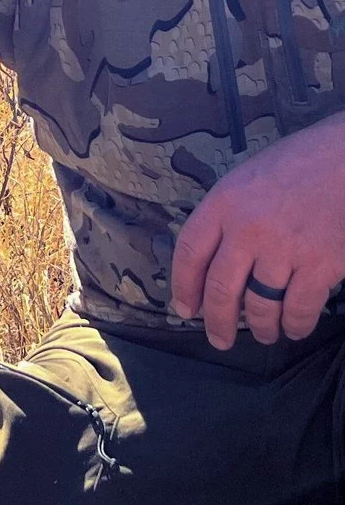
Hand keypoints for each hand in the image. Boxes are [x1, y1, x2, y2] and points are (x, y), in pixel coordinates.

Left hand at [171, 113, 344, 347]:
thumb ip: (227, 216)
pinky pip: (299, 308)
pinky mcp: (321, 264)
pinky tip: (293, 328)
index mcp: (223, 203)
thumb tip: (212, 259)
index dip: (184, 286)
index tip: (185, 308)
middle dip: (217, 320)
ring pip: (260, 304)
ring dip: (260, 326)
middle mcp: (247, 229)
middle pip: (220, 287)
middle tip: (219, 339)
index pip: (189, 252)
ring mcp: (284, 249)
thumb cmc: (298, 165)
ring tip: (263, 333)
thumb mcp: (247, 180)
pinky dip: (295, 324)